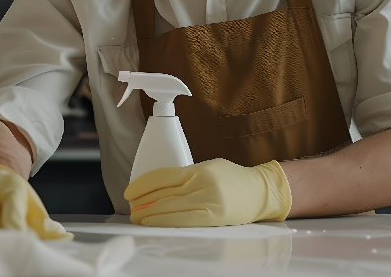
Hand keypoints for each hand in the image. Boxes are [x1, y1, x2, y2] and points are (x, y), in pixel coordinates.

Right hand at [0, 164, 70, 238]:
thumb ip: (46, 225)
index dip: (15, 229)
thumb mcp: (32, 205)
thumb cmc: (14, 193)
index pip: (12, 212)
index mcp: (12, 190)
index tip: (22, 241)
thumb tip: (65, 238)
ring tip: (0, 241)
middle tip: (12, 247)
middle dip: (2, 237)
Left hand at [124, 158, 291, 226]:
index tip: (130, 192)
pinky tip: (154, 223)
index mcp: (199, 169)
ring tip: (137, 218)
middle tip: (131, 209)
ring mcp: (208, 201)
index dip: (142, 185)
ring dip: (149, 214)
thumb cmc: (234, 179)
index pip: (162, 176)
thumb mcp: (209, 167)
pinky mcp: (213, 217)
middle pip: (163, 194)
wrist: (261, 191)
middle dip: (142, 203)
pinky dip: (165, 222)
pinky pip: (183, 221)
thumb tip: (160, 186)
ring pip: (170, 208)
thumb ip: (187, 175)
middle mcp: (202, 184)